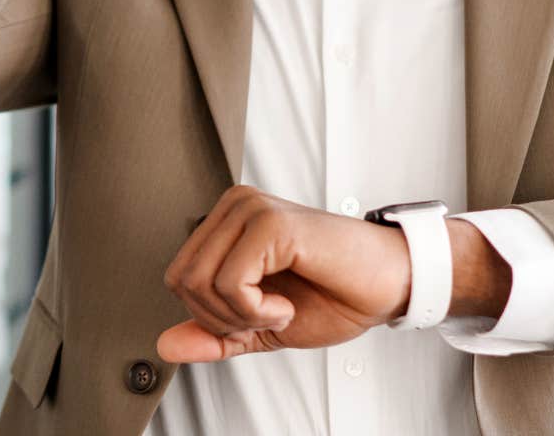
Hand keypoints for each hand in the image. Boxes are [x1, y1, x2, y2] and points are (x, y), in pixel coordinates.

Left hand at [158, 185, 412, 362]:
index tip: (257, 317)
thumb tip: (165, 346)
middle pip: (181, 280)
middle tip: (268, 317)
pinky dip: (256, 311)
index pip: (178, 277)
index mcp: (226, 222)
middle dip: (222, 319)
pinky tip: (286, 304)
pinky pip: (230, 282)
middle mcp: (234, 206)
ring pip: (201, 282)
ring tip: (279, 309)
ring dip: (242, 316)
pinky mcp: (270, 222)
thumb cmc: (334, 295)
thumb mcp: (261, 326)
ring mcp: (251, 209)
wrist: (389, 286)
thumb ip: (214, 335)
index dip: (212, 316)